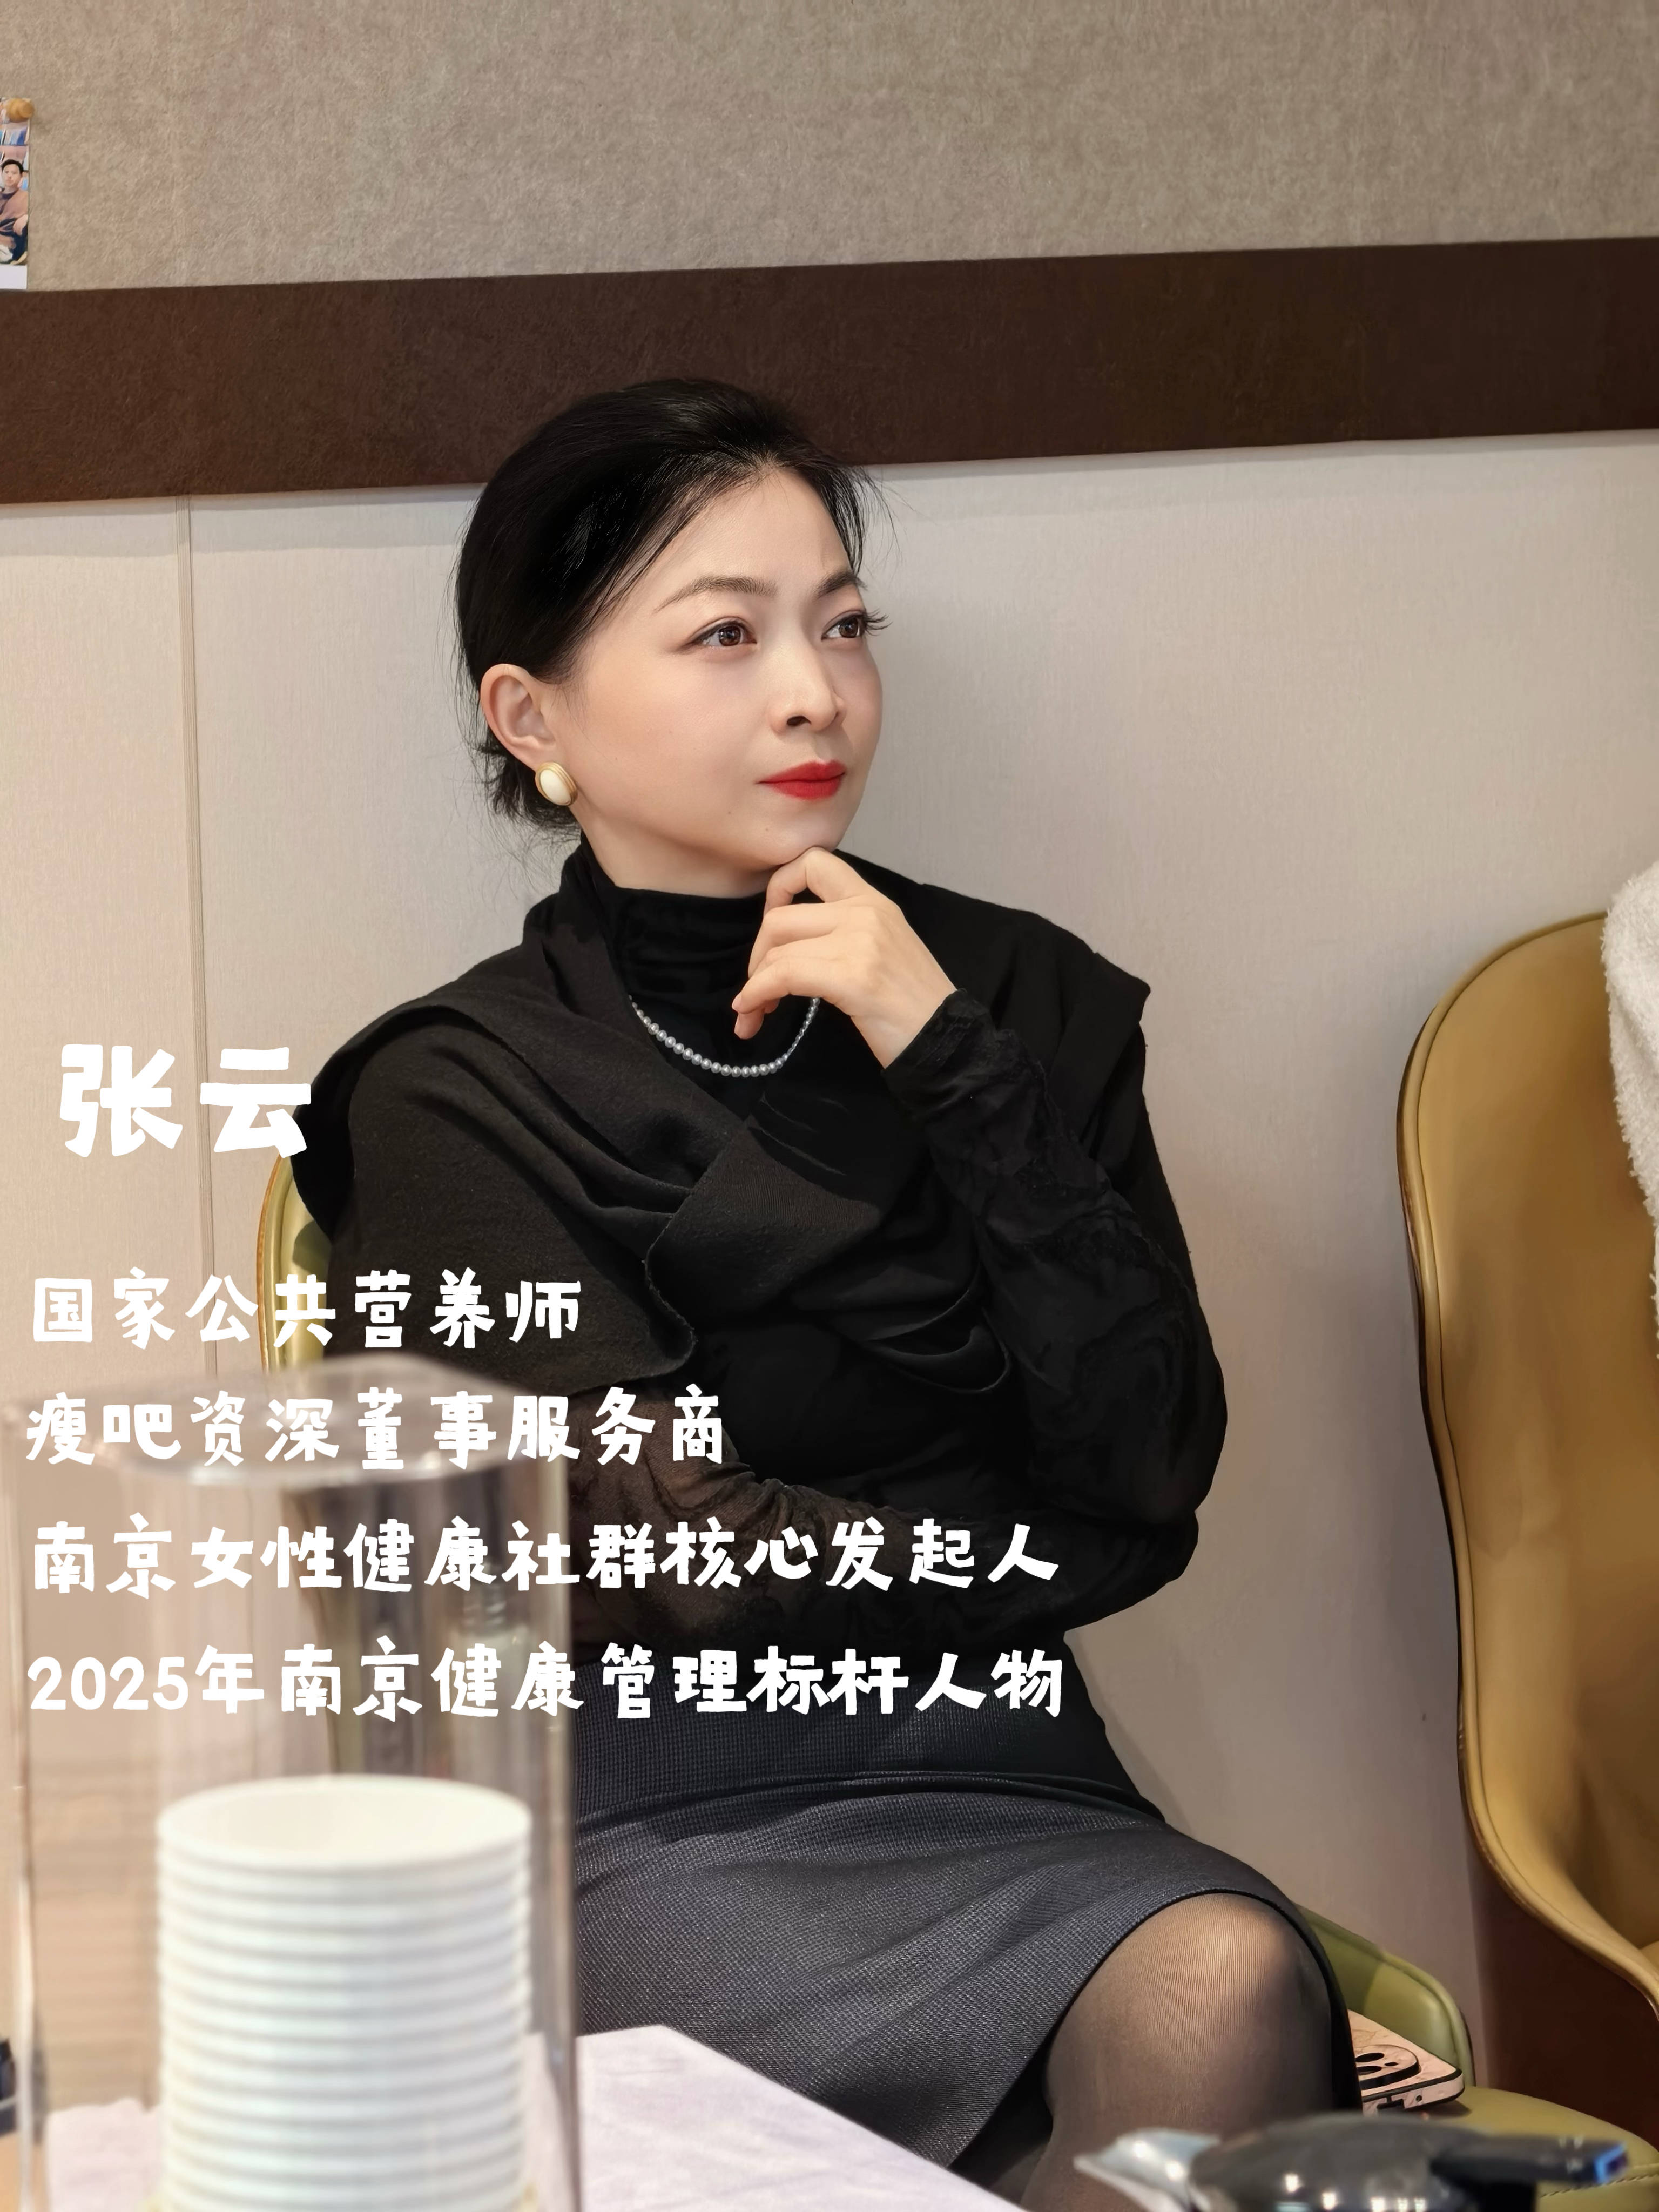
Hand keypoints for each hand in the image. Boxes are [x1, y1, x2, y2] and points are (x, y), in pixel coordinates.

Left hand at [732, 847, 955, 1066]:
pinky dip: (757, 995)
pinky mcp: (852, 977)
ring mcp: (860, 942)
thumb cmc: (913, 1005)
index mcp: (872, 901)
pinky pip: (783, 976)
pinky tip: (752, 1013)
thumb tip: (789, 947)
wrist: (948, 1040)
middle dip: (757, 956)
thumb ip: (845, 933)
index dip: (778, 888)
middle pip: (779, 918)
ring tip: (754, 1010)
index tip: (773, 928)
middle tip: (759, 988)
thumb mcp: (884, 949)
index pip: (814, 862)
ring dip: (754, 985)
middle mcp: (866, 912)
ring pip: (776, 951)